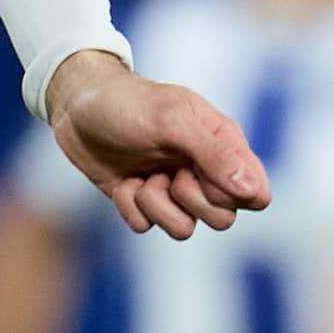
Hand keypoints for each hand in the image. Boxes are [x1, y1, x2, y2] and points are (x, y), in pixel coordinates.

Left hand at [43, 50, 270, 235]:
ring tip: (142, 177)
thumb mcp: (172, 121)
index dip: (234, 196)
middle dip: (191, 202)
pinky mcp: (143, 200)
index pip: (256, 193)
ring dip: (155, 205)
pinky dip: (129, 205)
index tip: (203, 176)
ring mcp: (172, 188)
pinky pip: (145, 226)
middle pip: (223, 218)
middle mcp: (202, 170)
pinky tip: (123, 180)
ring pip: (184, 229)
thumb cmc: (127, 103)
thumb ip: (214, 154)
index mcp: (222, 145)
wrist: (77, 106)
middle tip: (170, 174)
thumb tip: (251, 191)